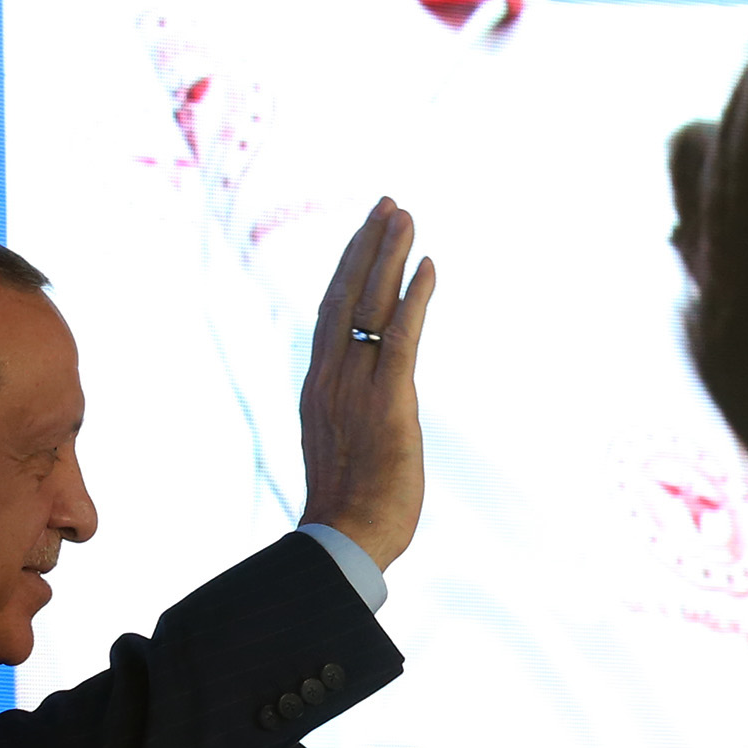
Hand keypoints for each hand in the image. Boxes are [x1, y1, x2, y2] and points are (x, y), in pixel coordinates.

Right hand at [299, 198, 439, 567]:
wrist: (344, 542)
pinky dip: (414, 299)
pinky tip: (427, 266)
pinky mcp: (388, 404)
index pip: (331, 312)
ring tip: (404, 215)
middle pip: (346, 294)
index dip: (348, 268)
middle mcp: (331, 377)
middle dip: (367, 245)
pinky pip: (401, 339)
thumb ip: (349, 415)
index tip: (364, 233)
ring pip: (371, 305)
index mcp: (319, 386)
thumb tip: (364, 408)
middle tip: (388, 204)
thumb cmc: (348, 509)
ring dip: (389, 256)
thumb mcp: (342, 448)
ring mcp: (357, 388)